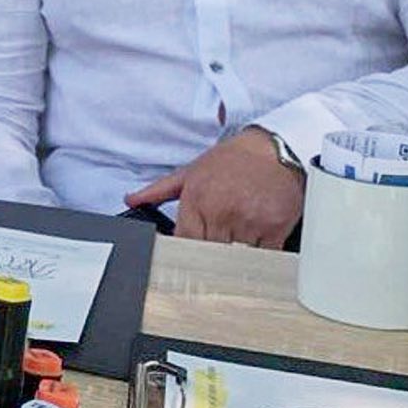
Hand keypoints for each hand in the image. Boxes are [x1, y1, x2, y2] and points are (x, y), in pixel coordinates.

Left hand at [125, 129, 304, 247]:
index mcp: (197, 200)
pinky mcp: (274, 228)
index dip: (185, 251)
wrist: (274, 149)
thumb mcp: (190, 172)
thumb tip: (132, 200)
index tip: (189, 255)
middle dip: (210, 253)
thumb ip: (158, 191)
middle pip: (209, 253)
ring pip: (235, 257)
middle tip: (217, 244)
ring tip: (238, 238)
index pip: (184, 241)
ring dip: (235, 255)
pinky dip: (259, 255)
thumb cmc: (232, 160)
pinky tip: (257, 241)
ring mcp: (249, 222)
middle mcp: (222, 212)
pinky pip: (263, 256)